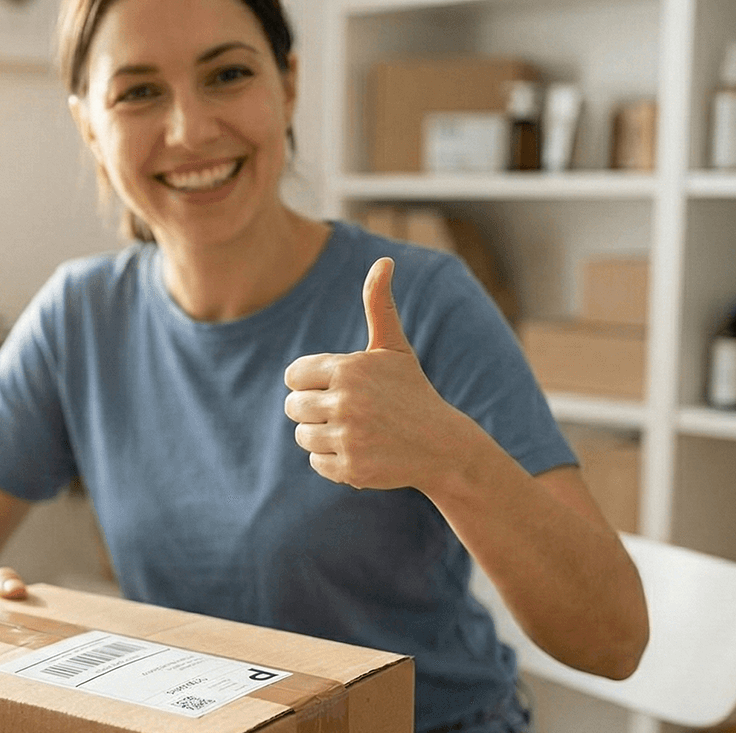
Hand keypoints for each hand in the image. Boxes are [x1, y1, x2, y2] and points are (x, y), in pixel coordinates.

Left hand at [283, 257, 456, 490]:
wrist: (442, 445)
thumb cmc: (412, 392)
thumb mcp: (394, 348)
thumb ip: (379, 305)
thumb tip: (384, 260)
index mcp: (347, 368)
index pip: (293, 376)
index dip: (309, 382)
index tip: (332, 387)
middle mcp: (344, 401)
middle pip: (293, 407)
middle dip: (314, 409)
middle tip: (346, 412)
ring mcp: (348, 437)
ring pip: (302, 436)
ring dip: (322, 435)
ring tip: (354, 431)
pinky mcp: (351, 468)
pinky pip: (317, 462)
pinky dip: (334, 460)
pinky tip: (361, 450)